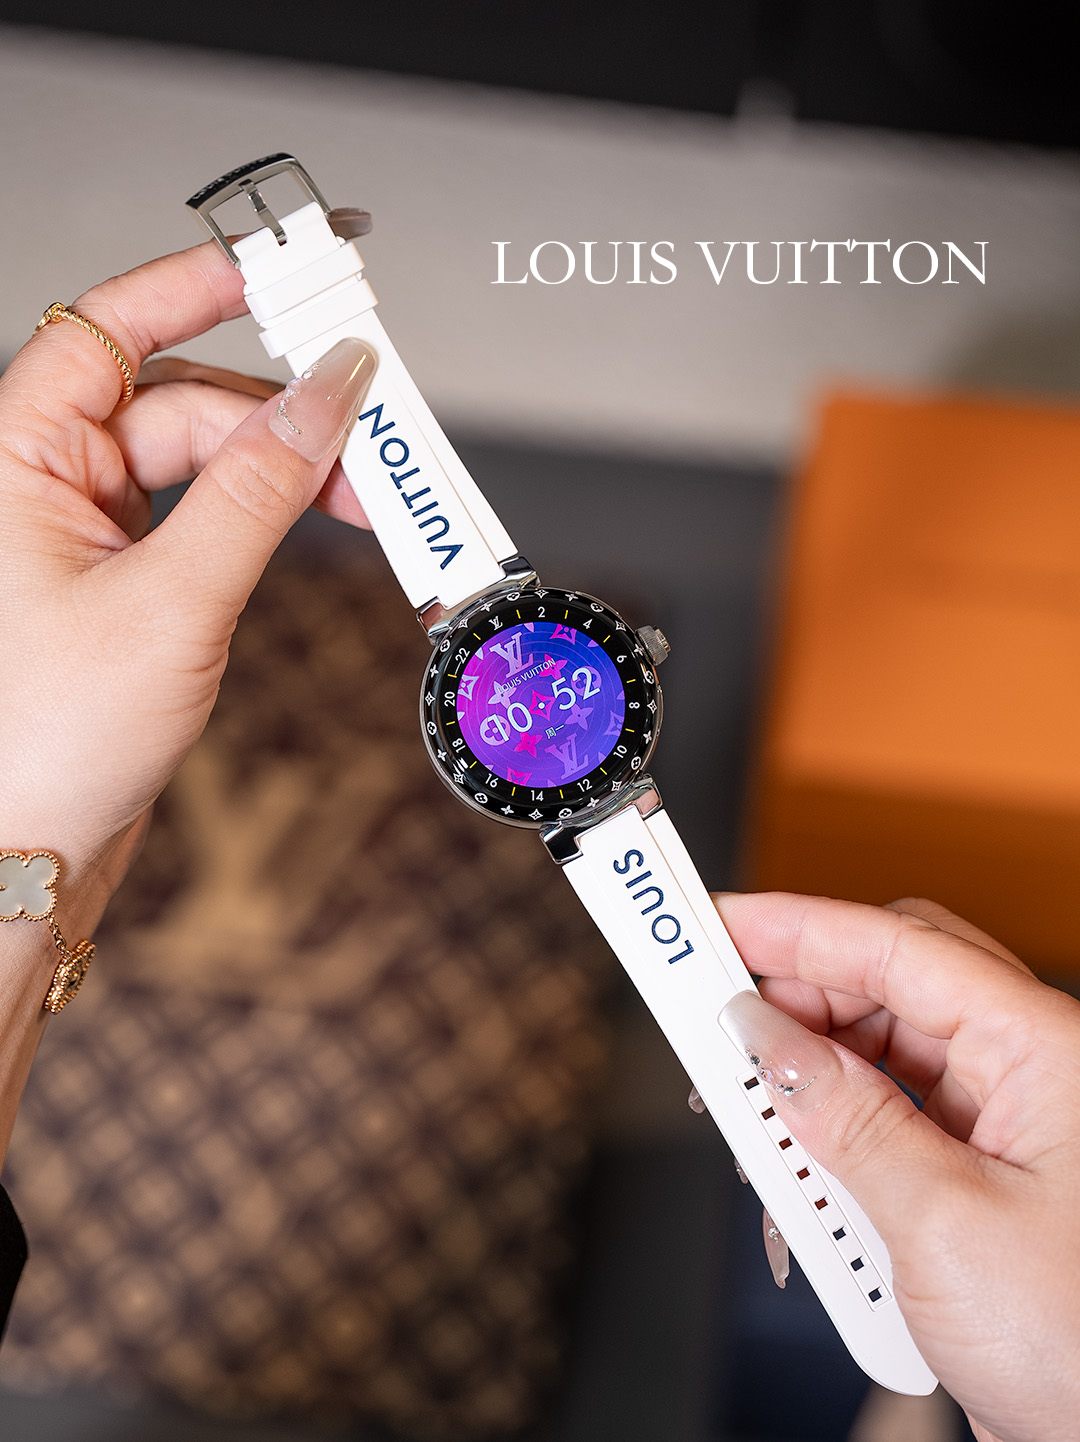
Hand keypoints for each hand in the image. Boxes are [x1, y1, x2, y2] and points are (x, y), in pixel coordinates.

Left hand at [0, 240, 374, 925]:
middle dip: (278, 412)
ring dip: (283, 467)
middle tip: (365, 427)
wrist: (32, 851)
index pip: (110, 325)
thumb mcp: (173, 600)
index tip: (291, 264)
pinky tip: (312, 518)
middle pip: (180, 394)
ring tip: (358, 496)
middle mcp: (44, 478)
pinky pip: (205, 509)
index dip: (203, 282)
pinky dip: (265, 511)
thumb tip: (329, 393)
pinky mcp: (124, 571)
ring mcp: (85, 526)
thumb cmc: (49, 740)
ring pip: (202, 455)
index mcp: (14, 456)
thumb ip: (260, 488)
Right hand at [714, 892, 1079, 1441]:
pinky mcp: (975, 1172)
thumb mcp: (942, 1222)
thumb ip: (844, 1117)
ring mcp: (1002, 1122)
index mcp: (1044, 1049)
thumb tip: (767, 1039)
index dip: (797, 926)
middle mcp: (1026, 1070)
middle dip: (795, 1006)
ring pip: (878, 1056)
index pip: (899, 946)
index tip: (715, 922)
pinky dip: (829, 1141)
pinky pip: (885, 1120)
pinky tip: (799, 1180)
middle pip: (885, 990)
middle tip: (716, 1026)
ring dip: (806, 1086)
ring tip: (756, 1129)